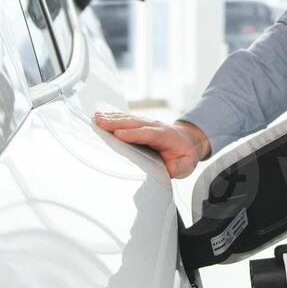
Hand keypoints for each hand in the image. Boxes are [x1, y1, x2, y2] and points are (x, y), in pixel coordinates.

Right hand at [93, 112, 209, 179]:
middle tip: (101, 123)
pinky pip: (126, 119)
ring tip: (97, 118)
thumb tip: (168, 170)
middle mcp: (155, 126)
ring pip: (128, 119)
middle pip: (134, 123)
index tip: (119, 135)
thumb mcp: (186, 164)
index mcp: (165, 136)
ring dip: (112, 118)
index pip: (148, 134)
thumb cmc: (184, 154)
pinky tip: (101, 117)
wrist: (189, 140)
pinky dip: (113, 117)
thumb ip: (177, 167)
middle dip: (117, 123)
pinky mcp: (140, 124)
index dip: (133, 134)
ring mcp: (147, 123)